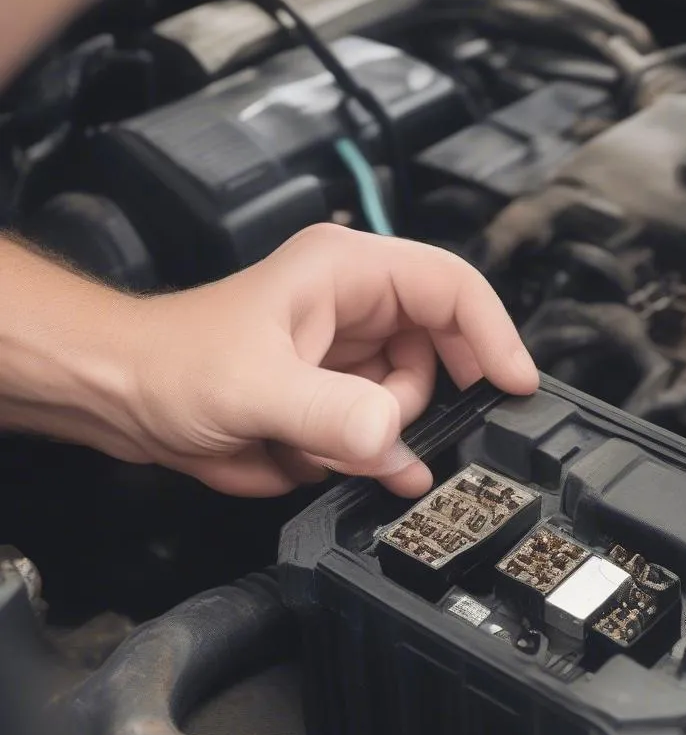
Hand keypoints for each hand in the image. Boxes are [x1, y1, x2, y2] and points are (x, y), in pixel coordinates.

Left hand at [112, 225, 538, 496]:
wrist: (121, 398)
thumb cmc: (171, 364)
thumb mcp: (254, 388)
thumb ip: (329, 413)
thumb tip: (396, 440)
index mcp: (348, 273)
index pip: (453, 288)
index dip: (493, 334)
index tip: (516, 387)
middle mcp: (358, 307)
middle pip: (443, 350)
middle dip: (419, 401)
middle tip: (389, 433)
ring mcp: (349, 355)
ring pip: (412, 400)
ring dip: (379, 436)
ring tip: (314, 443)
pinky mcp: (336, 396)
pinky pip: (383, 430)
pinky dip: (366, 454)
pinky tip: (331, 461)